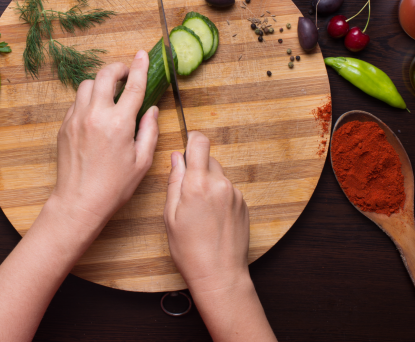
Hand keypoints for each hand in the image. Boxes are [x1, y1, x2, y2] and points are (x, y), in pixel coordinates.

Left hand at [51, 50, 158, 234]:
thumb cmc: (114, 187)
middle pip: (105, 75)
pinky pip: (76, 102)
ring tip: (110, 95)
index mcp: (119, 123)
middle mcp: (95, 115)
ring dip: (100, 84)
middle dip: (117, 69)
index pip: (133, 86)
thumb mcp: (142, 161)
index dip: (140, 67)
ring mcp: (76, 119)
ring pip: (87, 85)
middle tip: (125, 74)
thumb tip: (151, 109)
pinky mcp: (64, 126)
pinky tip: (96, 113)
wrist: (79, 201)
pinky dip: (88, 100)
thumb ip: (150, 131)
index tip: (143, 54)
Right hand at [164, 132, 249, 293]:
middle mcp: (220, 184)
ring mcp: (235, 194)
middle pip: (209, 159)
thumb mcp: (170, 216)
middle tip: (187, 191)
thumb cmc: (190, 250)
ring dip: (208, 183)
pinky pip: (228, 190)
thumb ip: (174, 182)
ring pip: (218, 175)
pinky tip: (212, 218)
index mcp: (198, 184)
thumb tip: (177, 158)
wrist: (220, 275)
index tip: (187, 144)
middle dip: (197, 168)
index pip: (200, 143)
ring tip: (200, 210)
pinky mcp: (244, 204)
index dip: (192, 139)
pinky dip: (219, 196)